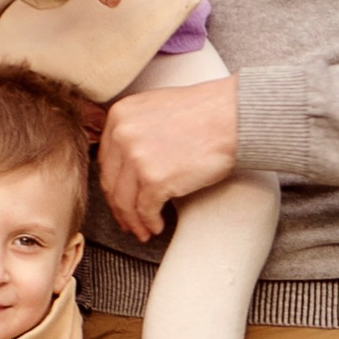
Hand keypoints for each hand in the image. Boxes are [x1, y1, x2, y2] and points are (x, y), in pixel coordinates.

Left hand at [96, 73, 241, 238]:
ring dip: (133, 221)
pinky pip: (145, 210)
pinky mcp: (155, 180)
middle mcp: (123, 134)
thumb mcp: (155, 108)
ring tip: (143, 230)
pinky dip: (150, 222)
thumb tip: (126, 161)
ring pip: (124, 201)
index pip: (106, 160)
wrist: (232, 117)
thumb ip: (135, 129)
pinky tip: (157, 226)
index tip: (118, 197)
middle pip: (111, 182)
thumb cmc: (205, 112)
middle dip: (119, 207)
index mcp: (120, 115)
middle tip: (127, 220)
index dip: (112, 184)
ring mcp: (137, 158)